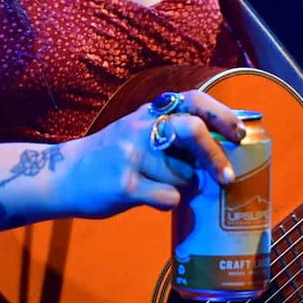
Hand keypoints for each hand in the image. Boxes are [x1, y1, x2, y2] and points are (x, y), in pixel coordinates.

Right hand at [57, 90, 249, 217]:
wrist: (63, 176)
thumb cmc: (109, 157)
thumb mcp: (135, 132)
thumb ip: (169, 134)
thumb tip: (217, 151)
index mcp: (147, 114)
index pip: (191, 99)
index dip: (220, 113)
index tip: (239, 132)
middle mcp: (141, 129)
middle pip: (192, 130)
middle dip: (215, 154)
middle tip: (227, 176)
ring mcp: (132, 156)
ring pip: (183, 175)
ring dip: (184, 187)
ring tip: (162, 186)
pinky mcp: (125, 185)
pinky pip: (168, 198)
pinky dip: (168, 203)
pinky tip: (151, 199)